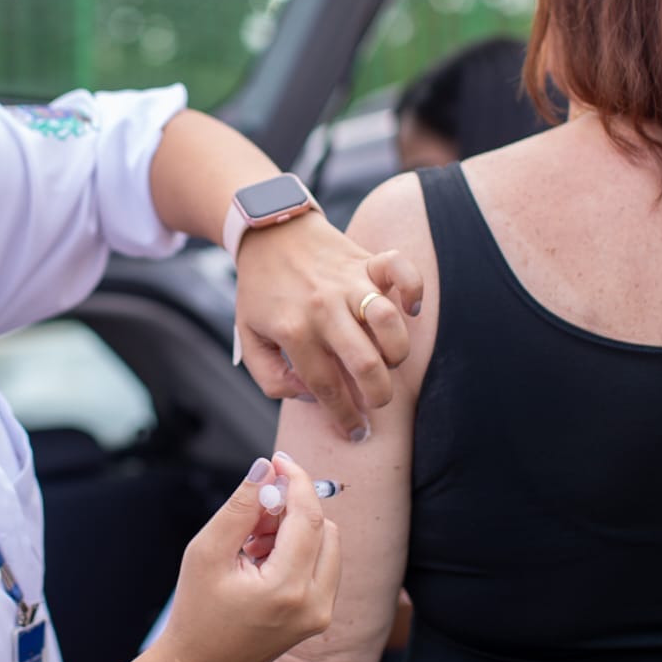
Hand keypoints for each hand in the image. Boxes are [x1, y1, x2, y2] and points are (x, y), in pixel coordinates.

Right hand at [149, 453, 340, 661]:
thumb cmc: (196, 613)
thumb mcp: (206, 551)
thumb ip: (239, 506)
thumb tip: (265, 469)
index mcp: (287, 590)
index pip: (308, 517)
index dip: (296, 481)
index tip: (279, 461)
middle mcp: (314, 605)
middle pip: (324, 528)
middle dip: (292, 509)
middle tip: (254, 514)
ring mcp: (320, 615)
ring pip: (327, 545)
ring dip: (295, 530)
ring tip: (252, 544)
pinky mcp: (318, 618)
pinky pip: (322, 566)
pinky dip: (298, 551)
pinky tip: (261, 560)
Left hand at [233, 213, 422, 438]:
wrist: (268, 230)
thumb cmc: (260, 289)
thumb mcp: (248, 338)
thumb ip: (271, 378)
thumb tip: (309, 394)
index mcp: (293, 331)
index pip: (327, 388)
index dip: (345, 417)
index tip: (356, 432)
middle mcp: (323, 308)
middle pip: (366, 363)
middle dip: (379, 395)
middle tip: (377, 402)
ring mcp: (348, 282)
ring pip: (388, 322)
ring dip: (396, 352)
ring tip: (387, 360)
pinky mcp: (366, 261)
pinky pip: (401, 269)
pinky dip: (413, 290)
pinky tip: (409, 309)